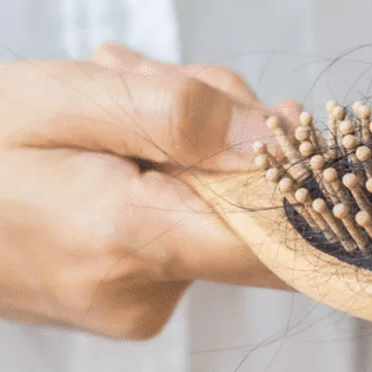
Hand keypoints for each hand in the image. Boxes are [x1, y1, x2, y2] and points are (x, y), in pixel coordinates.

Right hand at [0, 45, 291, 339]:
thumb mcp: (73, 99)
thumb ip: (183, 116)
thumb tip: (277, 136)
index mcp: (129, 244)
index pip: (273, 238)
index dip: (297, 171)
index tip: (288, 119)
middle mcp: (144, 289)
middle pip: (247, 197)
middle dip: (220, 121)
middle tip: (146, 77)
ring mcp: (139, 294)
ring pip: (218, 193)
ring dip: (189, 130)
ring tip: (119, 91)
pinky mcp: (134, 283)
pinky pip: (188, 208)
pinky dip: (171, 157)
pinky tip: (120, 126)